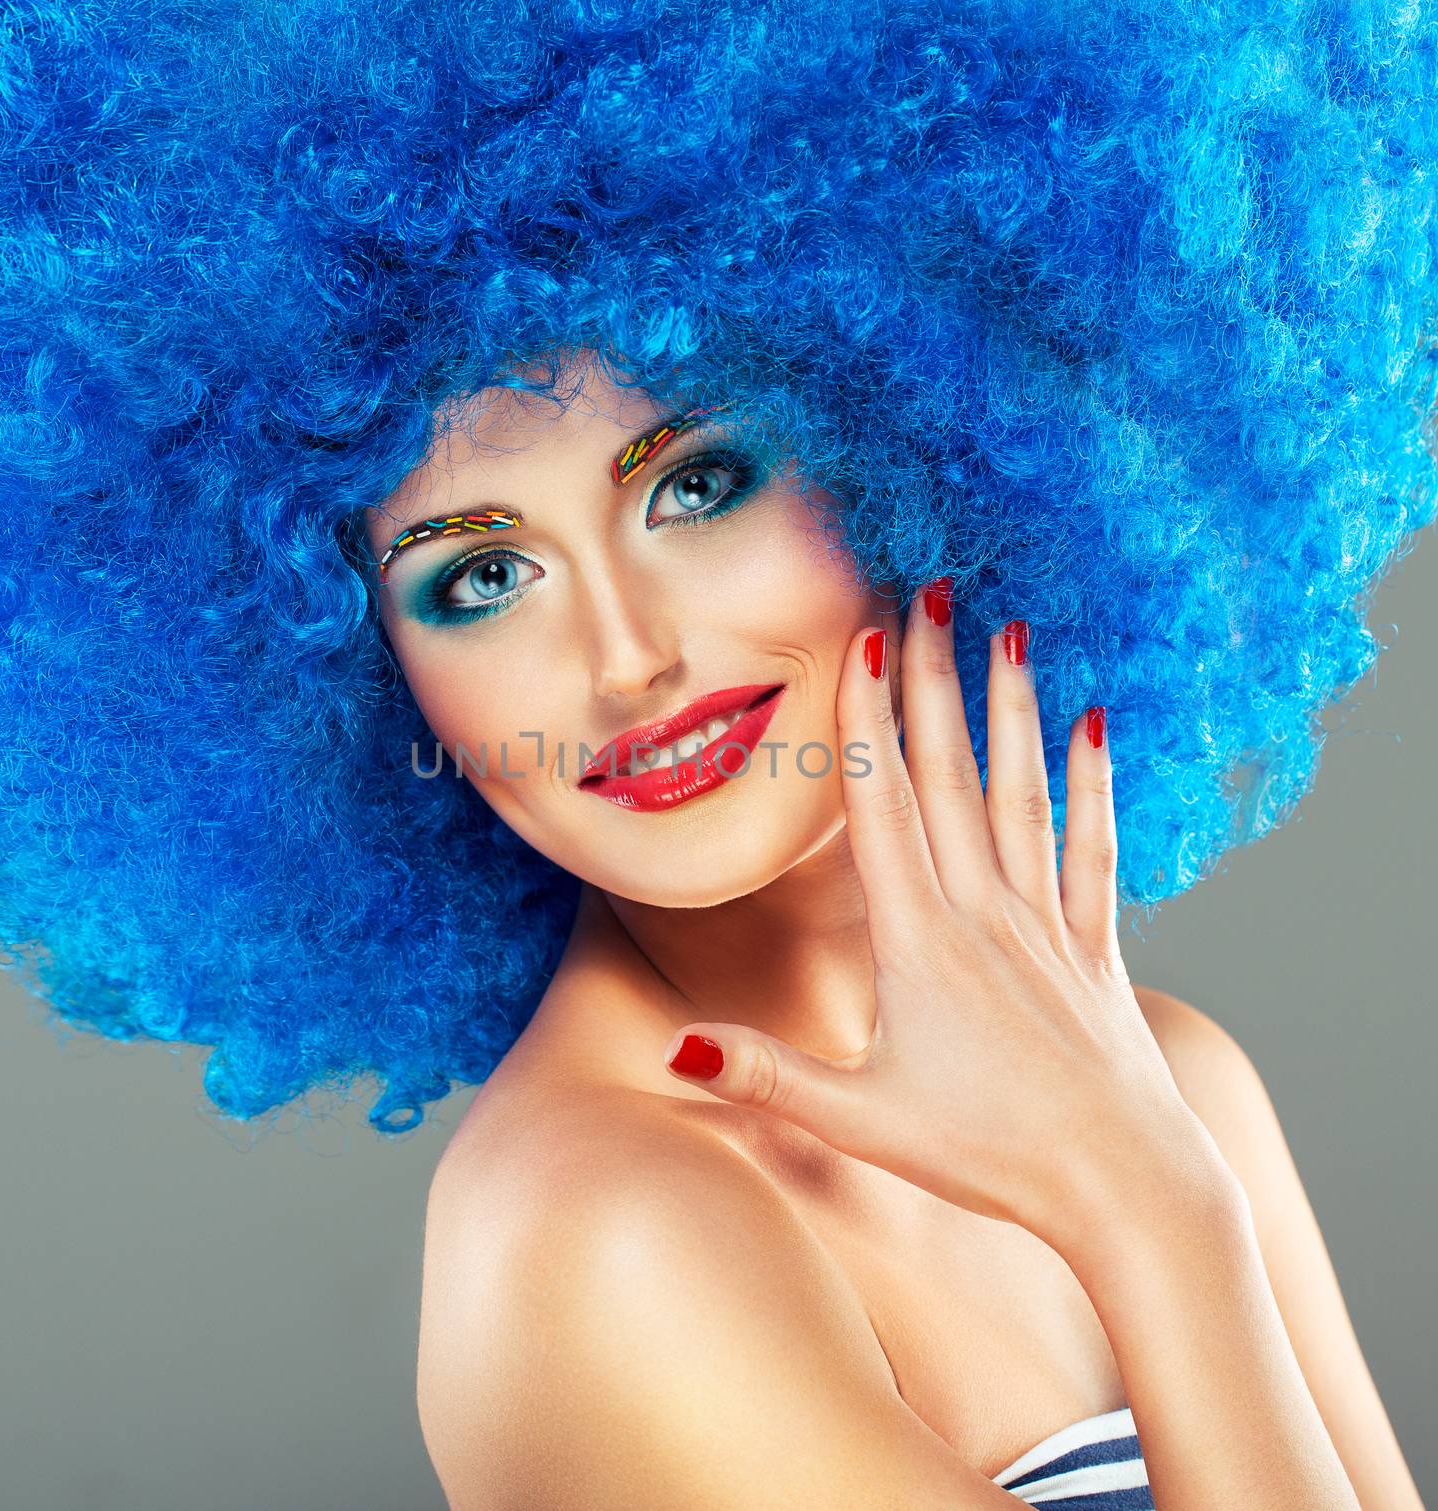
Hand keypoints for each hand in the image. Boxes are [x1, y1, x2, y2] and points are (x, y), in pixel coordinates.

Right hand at [662, 579, 1219, 1255]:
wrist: (1125, 1186)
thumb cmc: (990, 1156)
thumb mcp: (861, 1120)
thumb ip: (766, 1077)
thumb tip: (675, 1051)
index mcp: (920, 942)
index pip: (883, 805)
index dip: (871, 717)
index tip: (864, 639)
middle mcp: (984, 912)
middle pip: (948, 774)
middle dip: (933, 679)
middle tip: (927, 593)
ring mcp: (1046, 922)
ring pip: (1020, 792)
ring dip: (1007, 710)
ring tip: (1005, 631)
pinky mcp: (1095, 945)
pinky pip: (1092, 847)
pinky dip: (1093, 784)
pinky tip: (1093, 725)